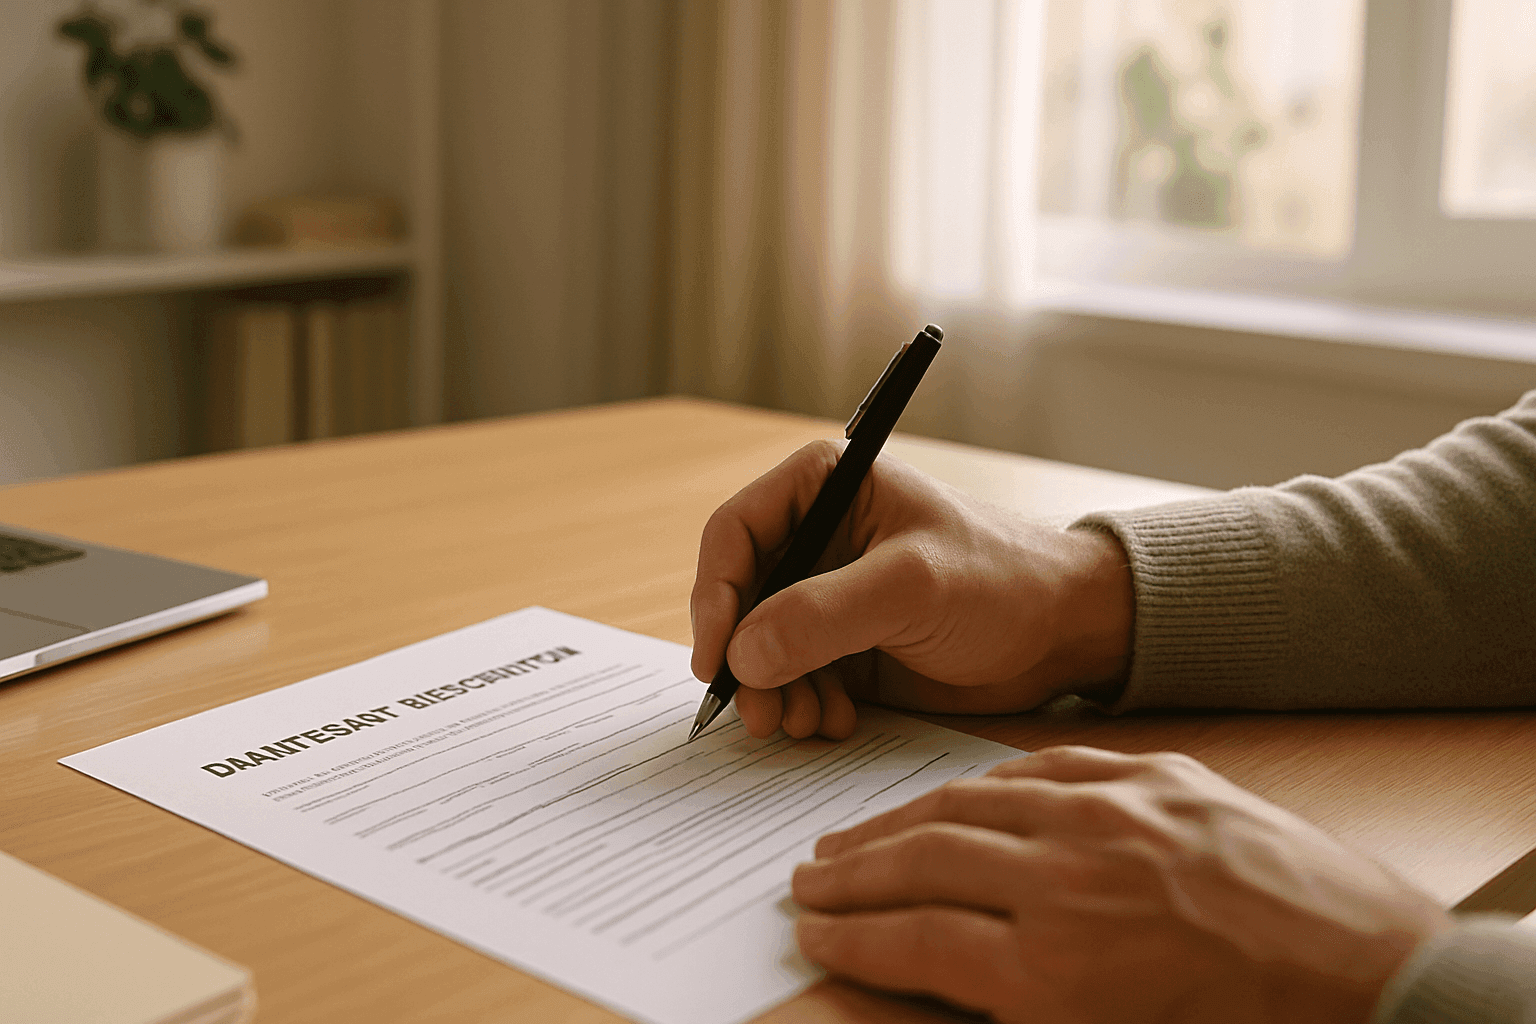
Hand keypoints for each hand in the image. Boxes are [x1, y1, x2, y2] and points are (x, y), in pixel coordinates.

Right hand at [690, 441, 1133, 739]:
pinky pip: (794, 678)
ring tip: (805, 722)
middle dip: (744, 659)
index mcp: (823, 486)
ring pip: (760, 646)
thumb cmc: (1002, 580)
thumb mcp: (911, 588)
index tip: (717, 658)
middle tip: (760, 714)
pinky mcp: (843, 644)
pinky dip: (802, 704)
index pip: (734, 534)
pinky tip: (836, 721)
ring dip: (774, 691)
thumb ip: (824, 615)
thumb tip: (743, 654)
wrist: (1064, 632)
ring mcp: (827, 594)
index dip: (715, 596)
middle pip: (739, 598)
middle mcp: (815, 535)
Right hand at [792, 746, 1454, 1023]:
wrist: (1362, 970)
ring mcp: (1109, 816)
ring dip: (896, 822)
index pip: (914, 941)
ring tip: (853, 837)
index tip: (813, 933)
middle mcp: (1068, 881)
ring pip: (966, 805)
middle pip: (923, 862)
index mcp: (1055, 970)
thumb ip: (1004, 1008)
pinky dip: (978, 782)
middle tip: (808, 881)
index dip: (851, 938)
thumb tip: (929, 975)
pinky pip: (1035, 769)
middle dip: (852, 876)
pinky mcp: (1148, 777)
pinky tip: (948, 796)